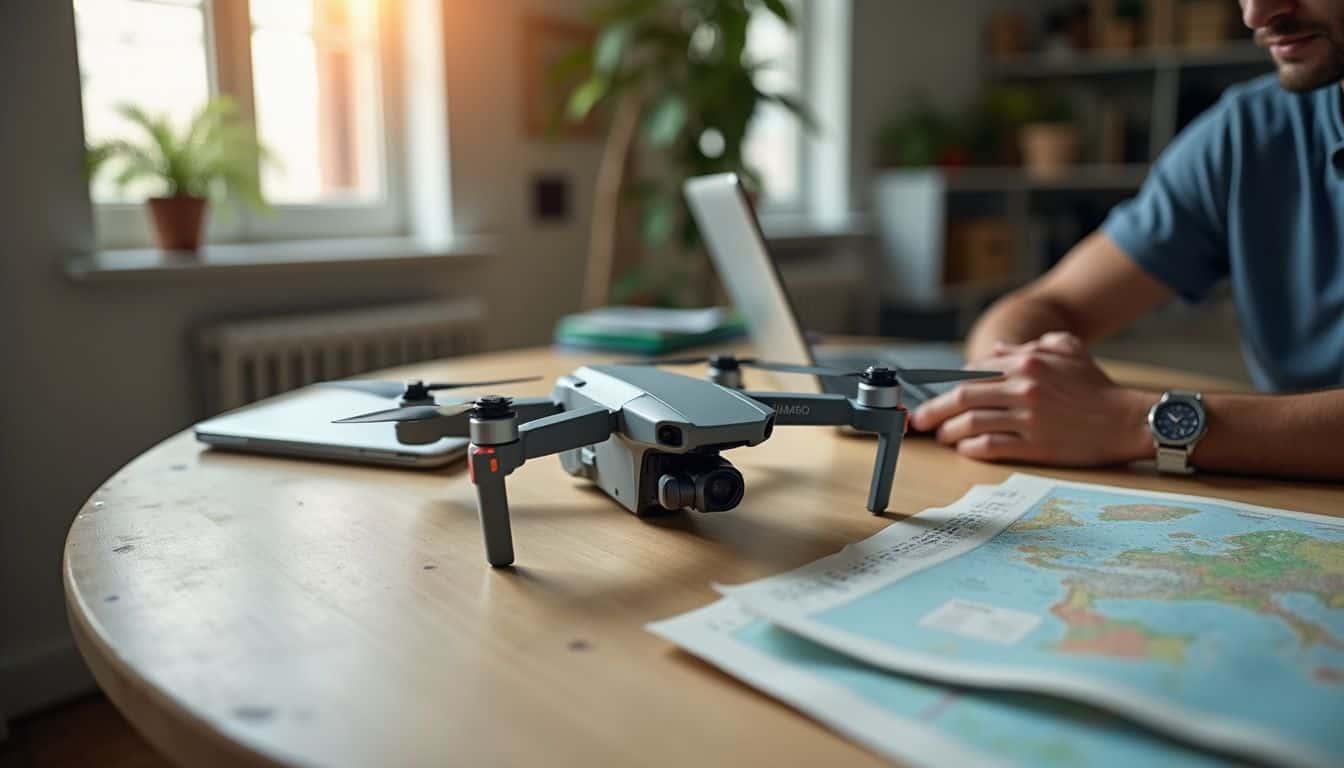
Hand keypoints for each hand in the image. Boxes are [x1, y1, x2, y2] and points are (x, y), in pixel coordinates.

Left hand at [911, 332, 1153, 465]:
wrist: (1128, 420)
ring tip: (943, 438)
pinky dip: (972, 448)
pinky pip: (993, 447)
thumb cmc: (1096, 386)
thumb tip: (992, 352)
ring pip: (973, 423)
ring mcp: (1029, 418)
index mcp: (1028, 364)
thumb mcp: (1066, 352)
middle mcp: (1024, 388)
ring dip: (950, 432)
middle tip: (919, 421)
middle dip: (934, 410)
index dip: (947, 385)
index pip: (972, 372)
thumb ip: (1027, 348)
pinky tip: (965, 449)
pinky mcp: (1036, 445)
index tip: (934, 396)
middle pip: (962, 397)